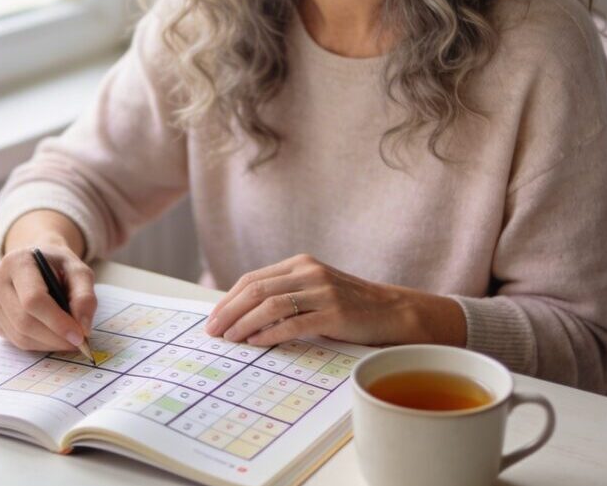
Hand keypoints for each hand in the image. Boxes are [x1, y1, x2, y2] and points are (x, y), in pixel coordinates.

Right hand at [0, 240, 96, 351]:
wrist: (36, 261)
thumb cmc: (58, 265)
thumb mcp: (78, 270)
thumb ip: (84, 296)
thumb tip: (83, 327)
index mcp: (18, 261)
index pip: (33, 299)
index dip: (57, 322)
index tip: (79, 336)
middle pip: (24, 321)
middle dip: (54, 337)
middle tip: (78, 342)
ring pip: (19, 336)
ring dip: (48, 344)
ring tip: (68, 340)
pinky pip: (15, 340)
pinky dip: (38, 344)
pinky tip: (52, 336)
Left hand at [204, 254, 465, 347]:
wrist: (393, 312)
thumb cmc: (349, 307)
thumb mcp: (315, 291)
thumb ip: (286, 295)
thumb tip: (243, 316)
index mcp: (300, 263)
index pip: (253, 279)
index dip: (229, 299)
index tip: (213, 319)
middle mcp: (309, 272)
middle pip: (256, 289)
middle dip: (229, 311)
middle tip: (213, 332)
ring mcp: (323, 291)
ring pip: (271, 304)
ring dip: (244, 323)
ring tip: (229, 340)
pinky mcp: (335, 313)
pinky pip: (294, 323)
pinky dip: (270, 333)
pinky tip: (256, 343)